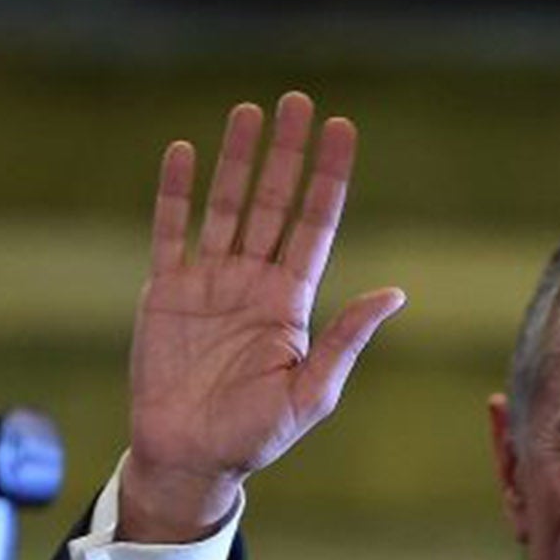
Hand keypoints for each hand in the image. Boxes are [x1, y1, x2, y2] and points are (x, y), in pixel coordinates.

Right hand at [123, 91, 406, 543]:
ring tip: (248, 111)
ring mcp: (209, 283)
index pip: (314, 225)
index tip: (342, 130)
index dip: (328, 178)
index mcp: (290, 302)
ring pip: (225, 206)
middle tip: (297, 102)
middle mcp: (253, 282)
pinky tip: (186, 152)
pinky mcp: (165, 292)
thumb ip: (345, 340)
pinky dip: (177, 192)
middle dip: (286, 153)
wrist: (190, 458)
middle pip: (272, 202)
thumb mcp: (311, 393)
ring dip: (237, 159)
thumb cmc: (254, 436)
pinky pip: (172, 231)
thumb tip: (393, 294)